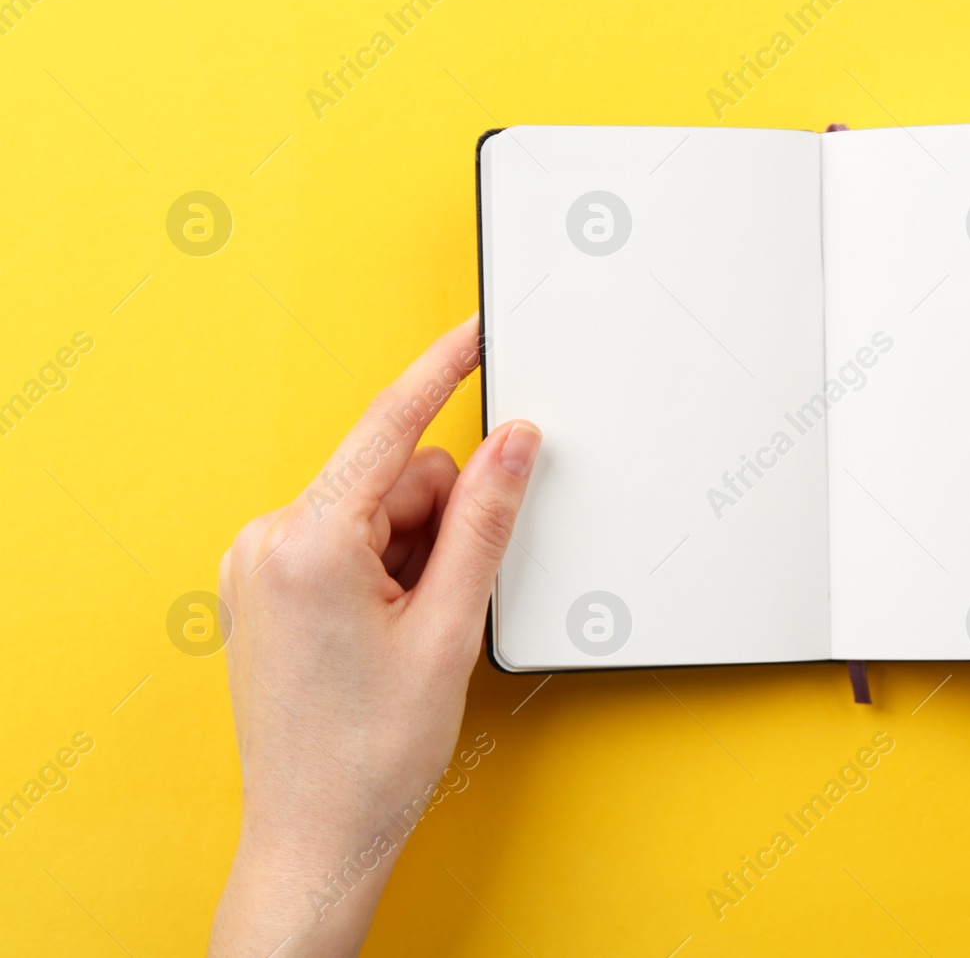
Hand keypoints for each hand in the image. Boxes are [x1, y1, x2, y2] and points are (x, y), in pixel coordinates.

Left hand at [209, 317, 540, 956]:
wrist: (317, 835)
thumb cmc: (371, 753)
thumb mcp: (449, 625)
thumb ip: (485, 519)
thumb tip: (513, 444)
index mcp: (305, 543)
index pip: (388, 428)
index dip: (442, 373)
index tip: (475, 334)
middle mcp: (266, 542)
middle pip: (391, 478)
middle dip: (440, 521)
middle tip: (450, 599)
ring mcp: (257, 567)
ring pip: (373, 511)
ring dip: (415, 551)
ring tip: (416, 630)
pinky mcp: (263, 588)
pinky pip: (345, 540)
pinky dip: (386, 566)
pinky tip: (391, 628)